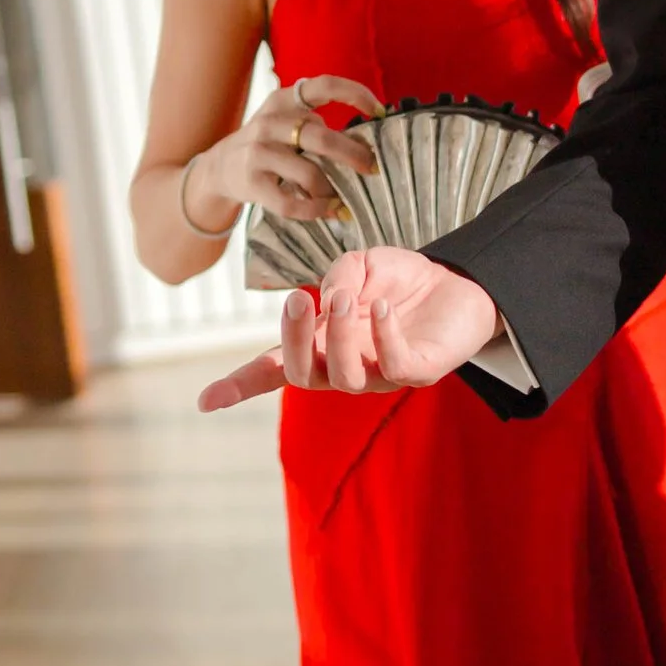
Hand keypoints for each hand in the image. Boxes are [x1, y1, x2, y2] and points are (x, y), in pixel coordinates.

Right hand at [187, 72, 382, 231]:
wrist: (219, 169)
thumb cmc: (268, 145)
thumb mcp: (286, 122)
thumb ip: (317, 126)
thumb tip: (365, 147)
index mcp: (284, 100)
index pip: (324, 86)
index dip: (356, 94)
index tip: (379, 112)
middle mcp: (269, 122)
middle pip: (321, 137)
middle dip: (353, 155)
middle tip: (373, 168)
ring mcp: (258, 152)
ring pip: (309, 174)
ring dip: (333, 190)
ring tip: (345, 198)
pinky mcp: (252, 182)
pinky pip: (292, 202)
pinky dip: (316, 210)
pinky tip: (328, 210)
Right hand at [198, 248, 502, 410]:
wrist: (459, 282)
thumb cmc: (399, 280)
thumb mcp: (360, 263)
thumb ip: (337, 276)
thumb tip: (327, 296)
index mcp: (320, 344)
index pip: (274, 369)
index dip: (239, 385)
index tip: (205, 401)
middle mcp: (344, 367)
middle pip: (301, 376)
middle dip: (292, 339)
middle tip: (298, 299)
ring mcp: (380, 376)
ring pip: (343, 377)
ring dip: (337, 334)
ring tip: (344, 297)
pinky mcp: (418, 373)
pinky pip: (394, 366)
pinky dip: (384, 336)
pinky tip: (385, 307)